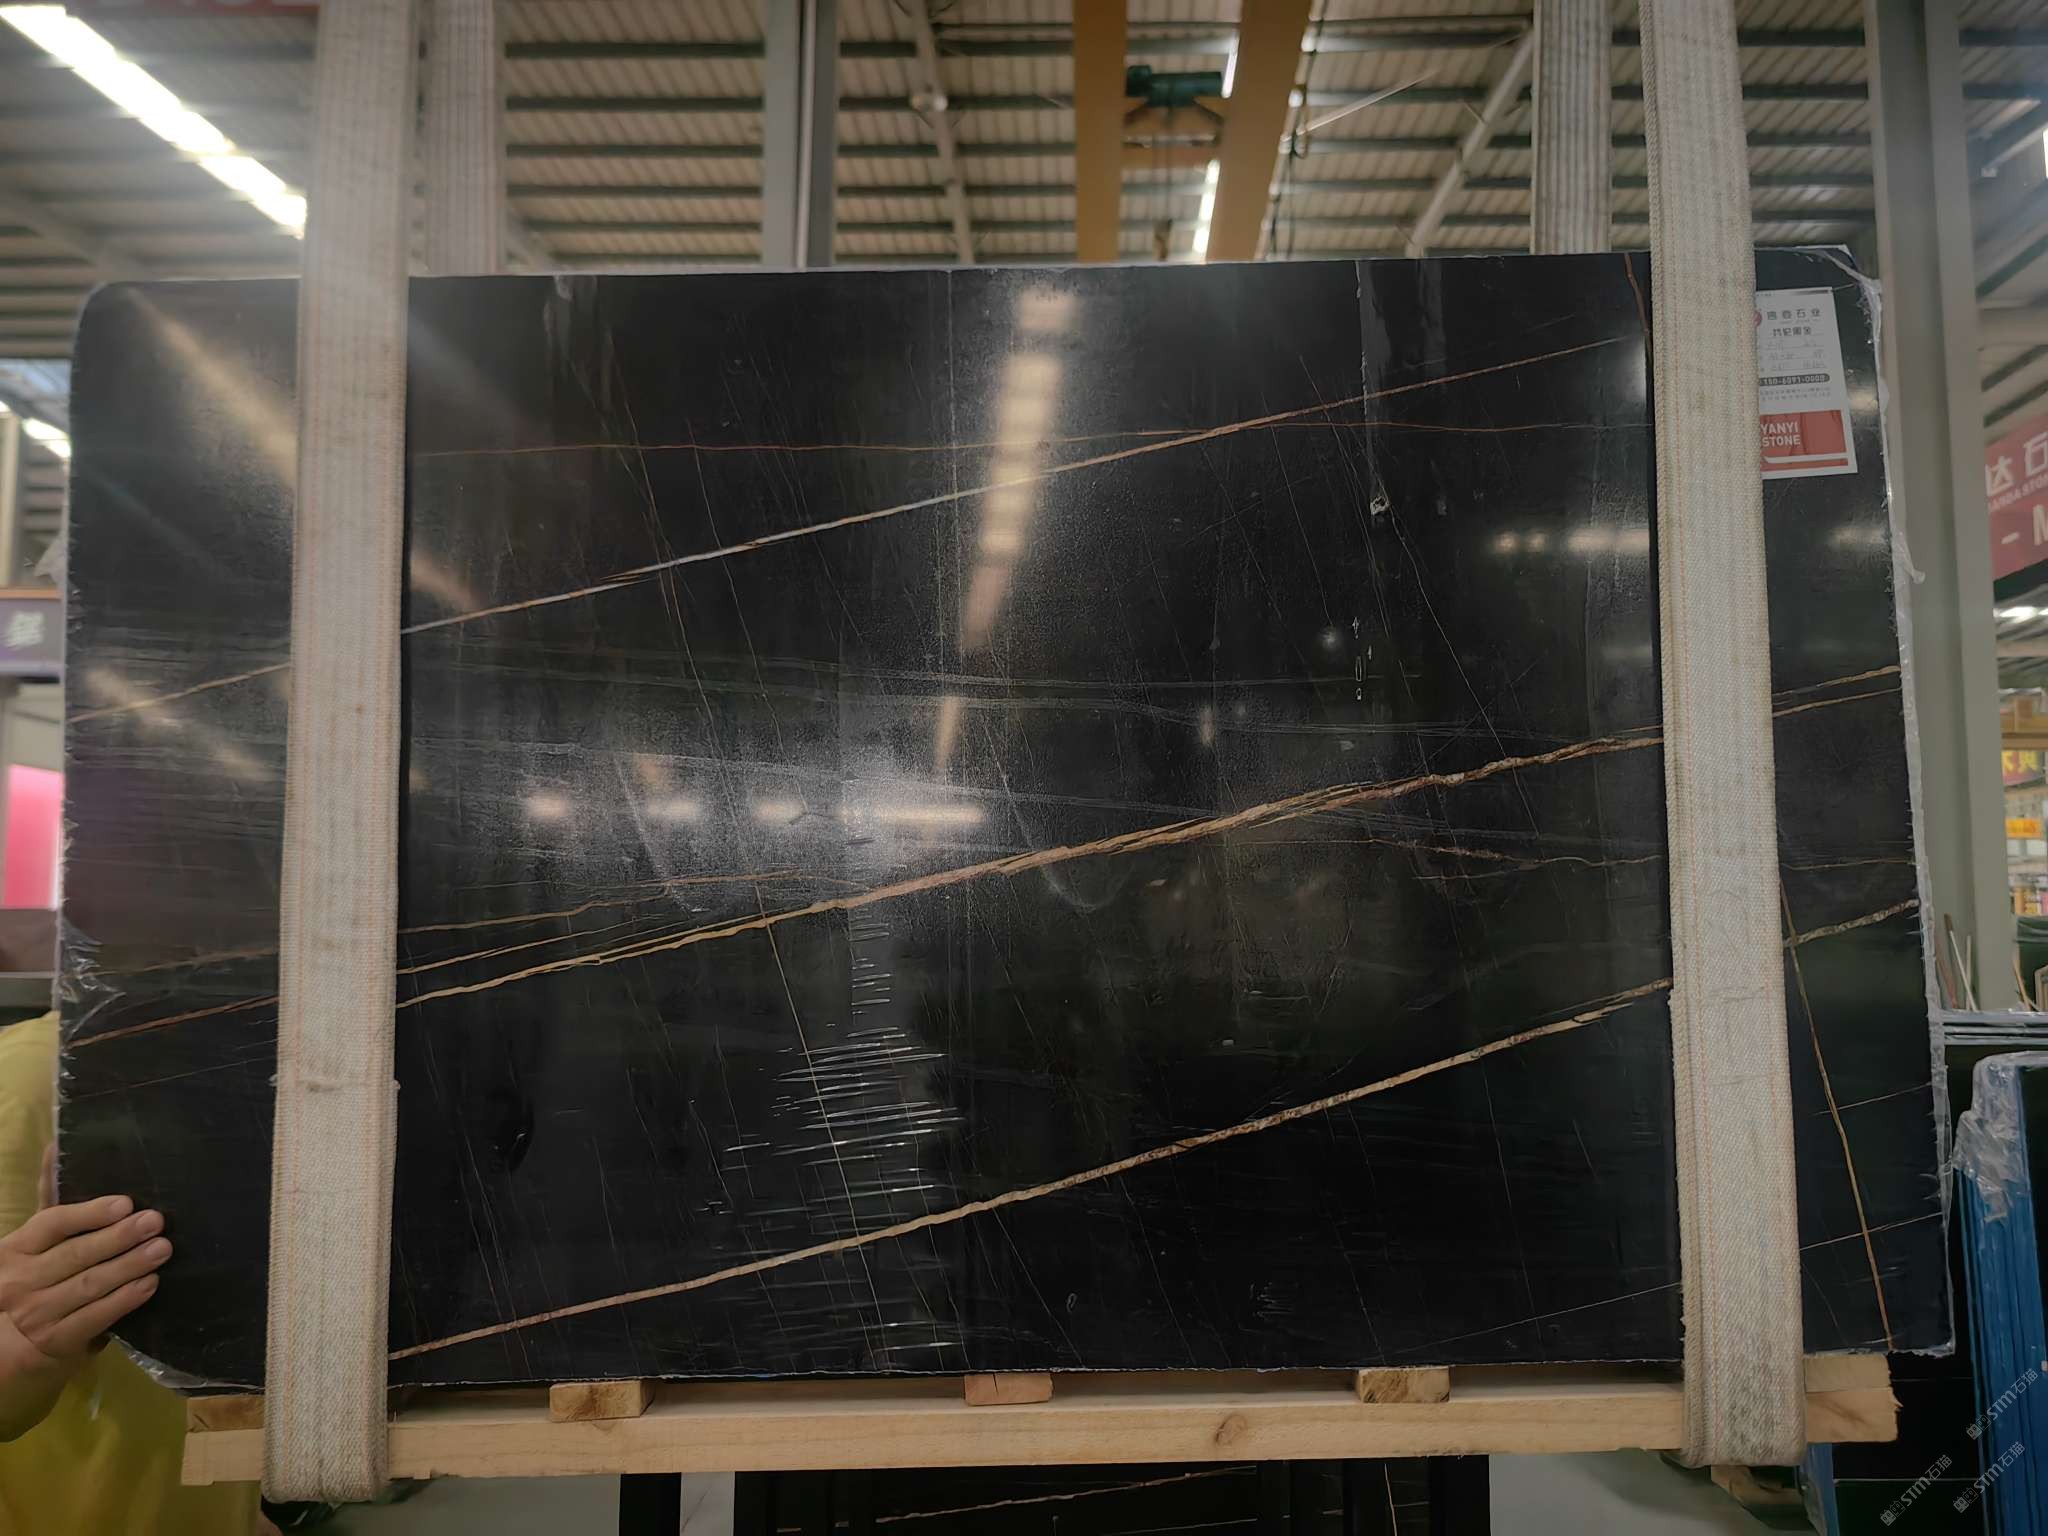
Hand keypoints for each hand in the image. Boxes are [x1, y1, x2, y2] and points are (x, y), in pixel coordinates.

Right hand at [0, 1182, 168, 1386]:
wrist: (12, 1342)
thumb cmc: (35, 1275)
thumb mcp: (36, 1239)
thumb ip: (52, 1196)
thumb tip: (57, 1144)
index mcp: (14, 1249)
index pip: (52, 1224)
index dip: (90, 1213)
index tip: (126, 1203)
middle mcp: (20, 1281)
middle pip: (76, 1254)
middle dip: (119, 1238)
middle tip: (156, 1222)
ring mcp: (36, 1314)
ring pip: (89, 1285)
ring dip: (129, 1266)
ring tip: (162, 1249)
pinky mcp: (56, 1342)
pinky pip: (95, 1317)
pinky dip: (124, 1300)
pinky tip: (149, 1284)